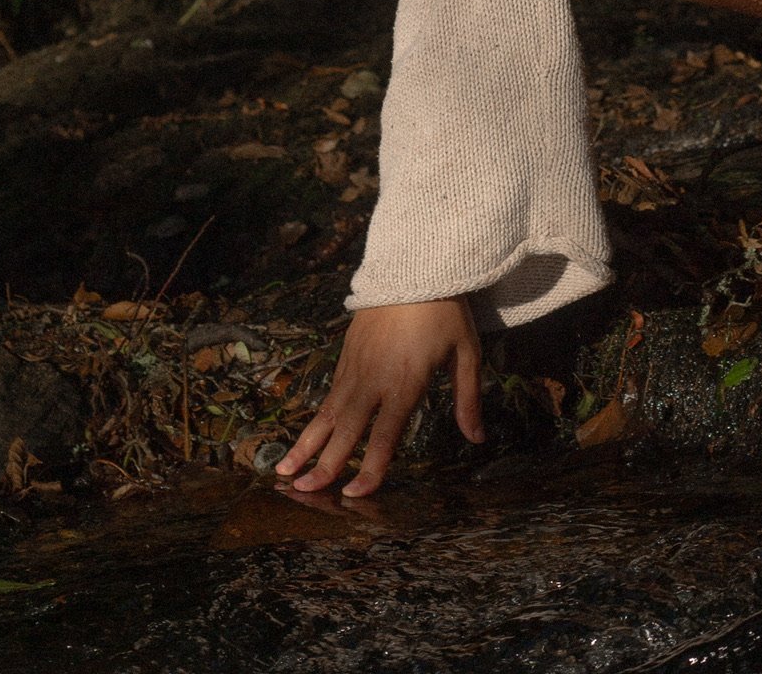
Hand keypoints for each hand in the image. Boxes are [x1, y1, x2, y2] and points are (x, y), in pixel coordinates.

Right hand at [275, 297, 483, 497]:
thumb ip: (468, 398)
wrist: (415, 264)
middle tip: (301, 493)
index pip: (384, 436)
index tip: (354, 496)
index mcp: (405, 383)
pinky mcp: (347, 353)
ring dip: (306, 444)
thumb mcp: (467, 352)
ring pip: (328, 413)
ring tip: (284, 472)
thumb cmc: (445, 310)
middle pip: (347, 430)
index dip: (369, 468)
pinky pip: (329, 392)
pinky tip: (305, 436)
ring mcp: (356, 366)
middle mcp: (374, 379)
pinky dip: (315, 418)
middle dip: (324, 465)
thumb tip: (477, 438)